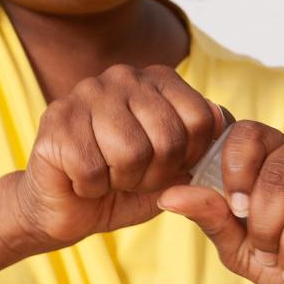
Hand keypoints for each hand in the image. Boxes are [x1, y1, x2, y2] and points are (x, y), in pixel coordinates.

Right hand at [4, 65, 226, 251]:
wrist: (67, 207)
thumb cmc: (128, 184)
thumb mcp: (178, 168)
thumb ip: (206, 147)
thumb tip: (228, 123)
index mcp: (159, 80)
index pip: (201, 118)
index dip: (189, 158)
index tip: (170, 166)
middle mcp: (123, 76)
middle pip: (168, 137)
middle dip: (156, 173)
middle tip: (135, 176)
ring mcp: (85, 93)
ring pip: (129, 152)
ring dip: (123, 180)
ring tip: (111, 176)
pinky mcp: (55, 119)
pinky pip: (91, 168)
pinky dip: (92, 187)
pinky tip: (84, 179)